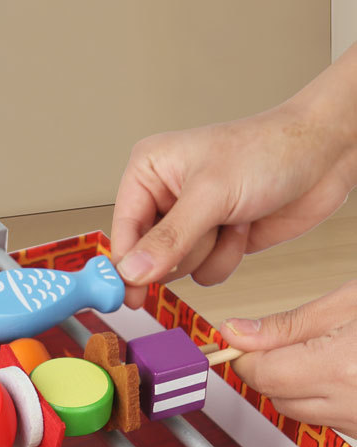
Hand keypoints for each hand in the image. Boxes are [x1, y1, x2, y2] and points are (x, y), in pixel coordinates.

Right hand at [111, 46, 356, 307]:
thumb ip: (169, 238)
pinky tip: (243, 227)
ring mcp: (192, 221)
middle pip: (147, 256)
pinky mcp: (217, 240)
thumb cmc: (268, 151)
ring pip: (179, 269)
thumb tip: (132, 271)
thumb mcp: (211, 194)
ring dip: (210, 253)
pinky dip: (228, 257)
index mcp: (149, 170)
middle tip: (205, 232)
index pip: (123, 229)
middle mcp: (165, 196)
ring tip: (230, 219)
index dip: (126, 264)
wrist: (323, 156)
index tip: (128, 295)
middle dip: (182, 251)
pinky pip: (206, 273)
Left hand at [222, 280, 356, 436]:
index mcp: (341, 368)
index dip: (245, 356)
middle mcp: (351, 405)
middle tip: (294, 339)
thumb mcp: (347, 303)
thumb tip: (237, 333)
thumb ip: (288, 324)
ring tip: (326, 352)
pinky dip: (321, 397)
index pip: (263, 375)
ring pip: (296, 410)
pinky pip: (324, 418)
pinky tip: (342, 371)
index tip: (241, 340)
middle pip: (275, 396)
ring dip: (295, 385)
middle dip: (271, 367)